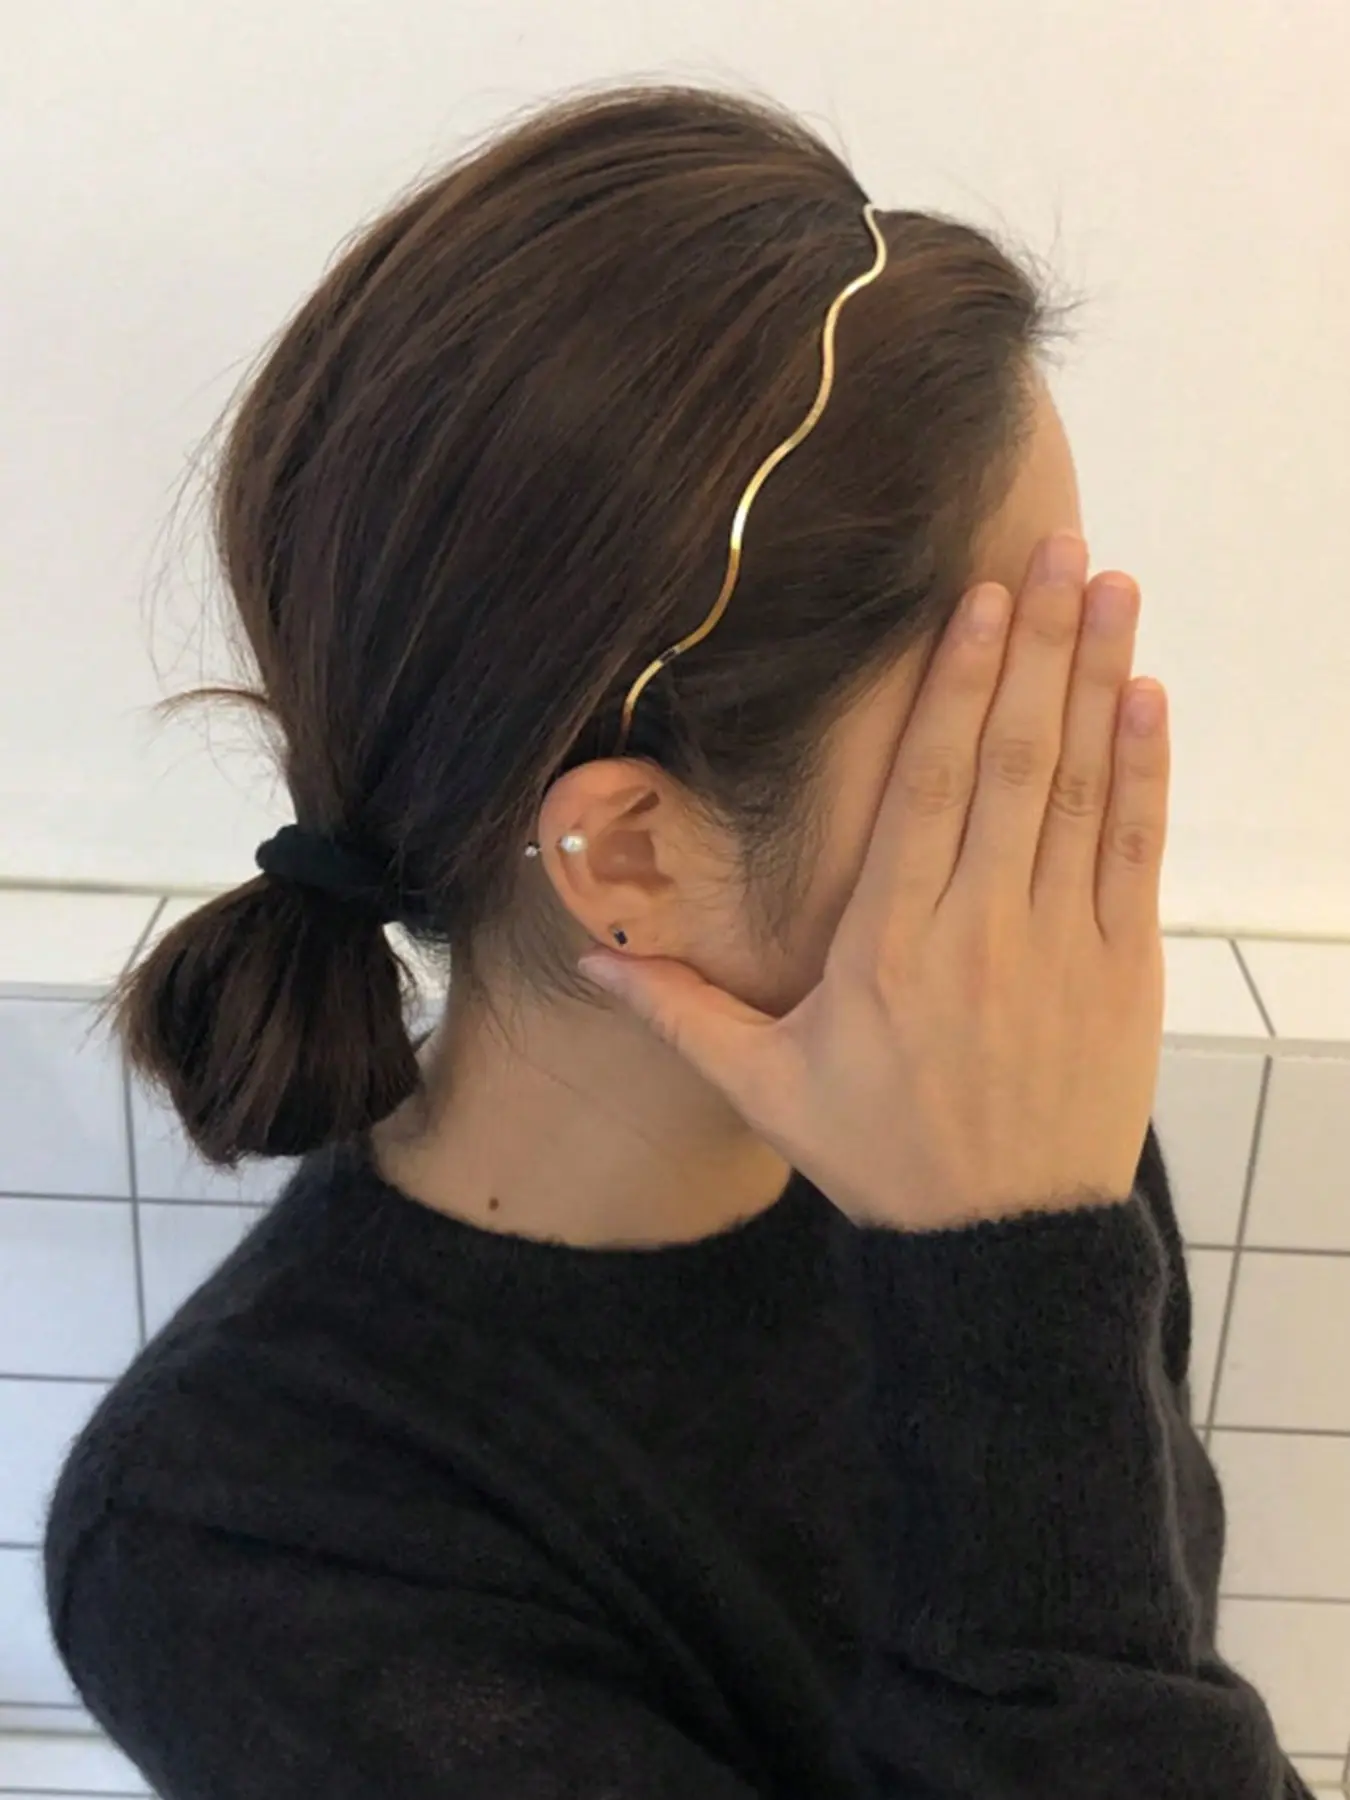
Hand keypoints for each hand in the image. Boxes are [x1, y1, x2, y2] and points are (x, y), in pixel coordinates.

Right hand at [579, 531, 1167, 1230]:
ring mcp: (1060, 943)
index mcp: (887, 943)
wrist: (1000, 1246)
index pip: (926, 787)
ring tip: (1107, 587)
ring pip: (1077, 788)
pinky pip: (1133, 852)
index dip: (954, 685)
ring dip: (1096, 680)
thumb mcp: (766, 1087)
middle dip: (1033, 645)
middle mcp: (977, 927)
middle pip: (1008, 761)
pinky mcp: (1121, 970)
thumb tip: (590, 958)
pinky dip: (1143, 772)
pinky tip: (1145, 697)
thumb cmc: (882, 1156)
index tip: (977, 600)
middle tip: (1051, 547)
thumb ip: (681, 1010)